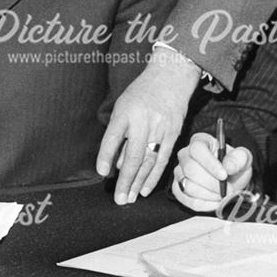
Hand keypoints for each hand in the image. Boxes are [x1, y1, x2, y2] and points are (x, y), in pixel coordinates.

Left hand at [96, 48, 199, 204]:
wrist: (171, 77)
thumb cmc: (142, 93)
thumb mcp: (123, 106)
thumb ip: (119, 133)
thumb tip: (117, 165)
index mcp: (126, 111)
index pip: (113, 136)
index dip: (107, 156)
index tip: (102, 172)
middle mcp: (143, 121)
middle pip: (133, 155)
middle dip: (125, 180)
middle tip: (118, 199)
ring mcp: (160, 129)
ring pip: (148, 162)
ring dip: (138, 183)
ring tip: (129, 199)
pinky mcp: (173, 134)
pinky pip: (162, 160)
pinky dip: (153, 176)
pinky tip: (145, 189)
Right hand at [172, 132, 251, 211]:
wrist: (231, 181)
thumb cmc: (234, 166)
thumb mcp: (243, 158)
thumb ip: (238, 158)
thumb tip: (228, 166)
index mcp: (200, 141)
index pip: (197, 149)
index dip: (210, 163)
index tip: (224, 175)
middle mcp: (185, 155)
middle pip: (190, 169)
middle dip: (212, 183)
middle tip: (228, 189)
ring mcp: (180, 173)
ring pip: (188, 186)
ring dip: (209, 194)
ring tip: (223, 195)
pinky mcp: (179, 190)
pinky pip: (187, 200)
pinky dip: (204, 204)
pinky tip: (215, 201)